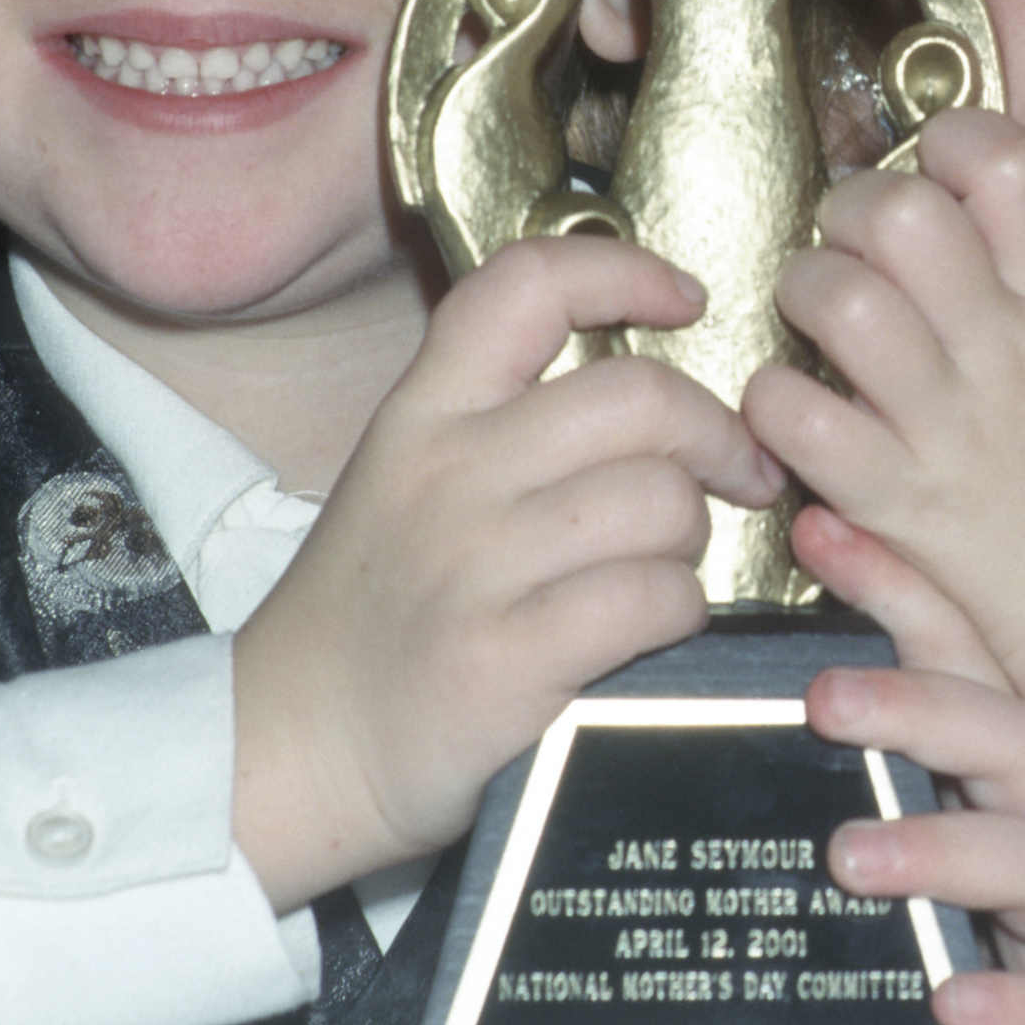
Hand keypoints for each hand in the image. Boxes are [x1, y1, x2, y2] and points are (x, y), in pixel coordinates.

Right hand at [233, 234, 783, 910]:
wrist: (286, 755)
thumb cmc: (374, 613)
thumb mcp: (406, 476)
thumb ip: (503, 417)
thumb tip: (653, 390)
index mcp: (422, 410)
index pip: (530, 283)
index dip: (626, 269)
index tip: (686, 299)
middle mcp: (446, 472)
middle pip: (637, 397)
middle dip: (716, 434)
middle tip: (737, 470)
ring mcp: (470, 566)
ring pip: (659, 500)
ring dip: (693, 533)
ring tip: (671, 561)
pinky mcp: (502, 660)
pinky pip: (650, 598)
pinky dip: (679, 608)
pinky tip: (655, 624)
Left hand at [745, 109, 1024, 743]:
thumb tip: (953, 188)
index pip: (1008, 167)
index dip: (951, 137)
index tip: (930, 162)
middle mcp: (1005, 354)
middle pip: (904, 216)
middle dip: (849, 208)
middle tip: (848, 241)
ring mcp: (952, 429)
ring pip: (843, 304)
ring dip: (805, 291)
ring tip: (816, 314)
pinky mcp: (901, 504)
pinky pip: (801, 419)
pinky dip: (775, 400)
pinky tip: (796, 406)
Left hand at [796, 507, 1024, 1024]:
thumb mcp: (974, 851)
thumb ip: (902, 787)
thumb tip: (787, 707)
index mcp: (1017, 781)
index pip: (962, 664)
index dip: (899, 589)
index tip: (820, 528)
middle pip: (1006, 742)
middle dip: (920, 704)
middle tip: (823, 696)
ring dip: (947, 850)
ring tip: (852, 855)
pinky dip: (1018, 1006)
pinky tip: (953, 1001)